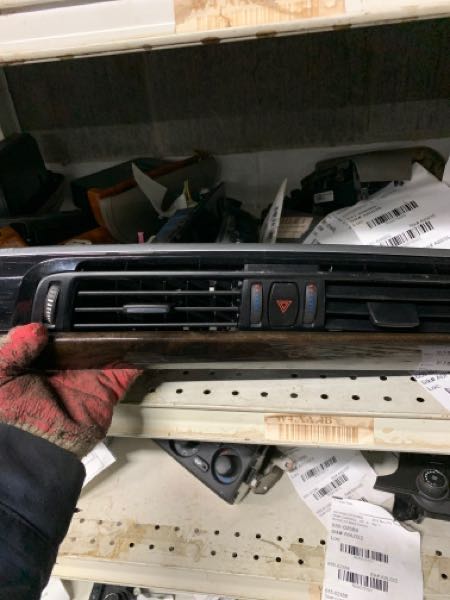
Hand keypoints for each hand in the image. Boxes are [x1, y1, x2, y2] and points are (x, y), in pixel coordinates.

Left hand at [0, 323, 140, 456]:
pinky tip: (137, 340)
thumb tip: (37, 329)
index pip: (55, 335)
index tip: (68, 305)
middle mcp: (66, 368)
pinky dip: (135, 355)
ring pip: (108, 350)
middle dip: (92, 325)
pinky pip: (126, 370)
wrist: (34, 447)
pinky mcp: (108, 389)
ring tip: (121, 318)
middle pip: (85, 339)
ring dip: (116, 337)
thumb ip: (13, 348)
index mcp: (39, 363)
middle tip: (97, 309)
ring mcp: (89, 378)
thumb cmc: (11, 414)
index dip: (62, 321)